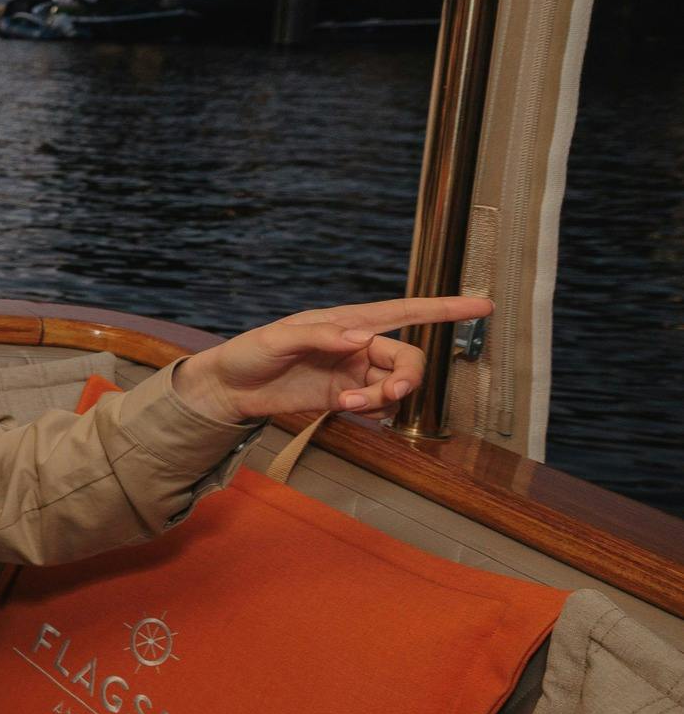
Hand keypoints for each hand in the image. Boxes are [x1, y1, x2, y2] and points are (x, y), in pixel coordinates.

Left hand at [173, 296, 493, 422]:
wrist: (230, 388)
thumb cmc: (251, 352)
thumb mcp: (279, 339)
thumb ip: (321, 336)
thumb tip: (361, 338)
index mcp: (348, 320)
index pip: (405, 311)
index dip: (444, 308)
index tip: (483, 304)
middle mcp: (359, 344)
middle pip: (408, 359)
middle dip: (407, 378)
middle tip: (389, 395)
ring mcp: (354, 373)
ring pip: (395, 385)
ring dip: (382, 399)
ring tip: (348, 404)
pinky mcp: (345, 398)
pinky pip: (376, 406)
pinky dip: (369, 409)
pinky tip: (342, 407)